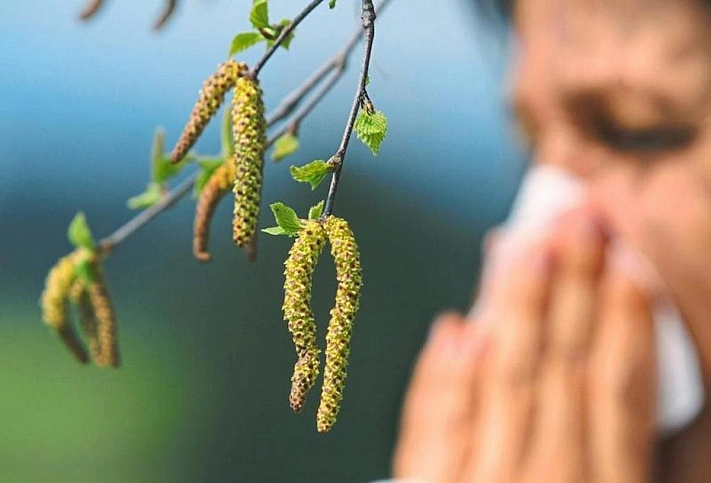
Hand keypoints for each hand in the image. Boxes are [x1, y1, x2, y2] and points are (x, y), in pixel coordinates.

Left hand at [393, 214, 656, 482]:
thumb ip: (603, 435)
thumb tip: (588, 348)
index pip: (621, 393)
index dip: (626, 323)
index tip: (627, 264)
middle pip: (561, 367)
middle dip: (573, 287)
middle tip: (577, 222)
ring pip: (504, 379)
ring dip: (517, 307)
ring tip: (524, 248)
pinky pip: (437, 428)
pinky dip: (445, 376)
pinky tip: (453, 330)